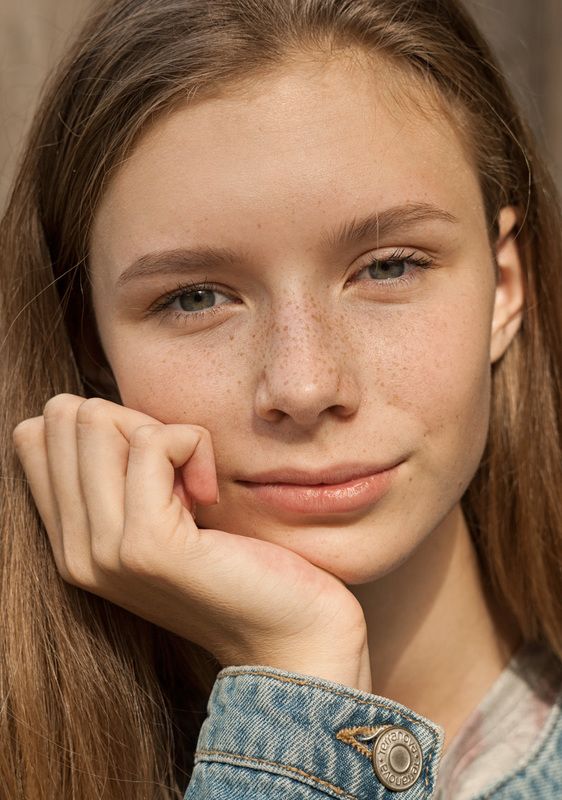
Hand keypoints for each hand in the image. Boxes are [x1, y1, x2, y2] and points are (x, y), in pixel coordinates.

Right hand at [12, 394, 371, 691]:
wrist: (285, 636)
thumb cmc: (234, 564)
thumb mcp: (159, 516)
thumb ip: (118, 477)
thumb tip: (97, 409)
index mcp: (71, 543)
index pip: (34, 435)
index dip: (101, 426)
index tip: (150, 467)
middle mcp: (75, 551)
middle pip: (65, 418)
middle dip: (130, 422)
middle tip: (175, 472)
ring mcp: (104, 551)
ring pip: (98, 421)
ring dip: (163, 434)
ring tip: (193, 486)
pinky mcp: (148, 544)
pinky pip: (154, 440)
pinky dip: (193, 445)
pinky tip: (209, 494)